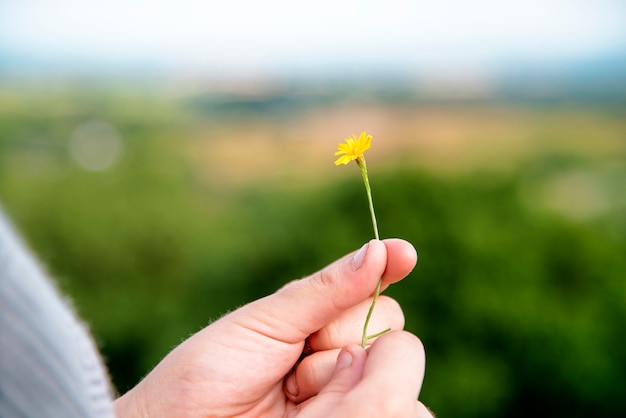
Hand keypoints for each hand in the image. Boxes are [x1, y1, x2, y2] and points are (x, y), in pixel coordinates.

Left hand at [114, 239, 431, 416]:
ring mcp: (348, 399)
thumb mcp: (265, 323)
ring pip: (398, 379)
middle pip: (394, 336)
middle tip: (294, 367)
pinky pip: (397, 411)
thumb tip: (382, 250)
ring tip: (296, 399)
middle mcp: (341, 362)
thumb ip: (326, 289)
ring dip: (348, 383)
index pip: (374, 301)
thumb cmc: (210, 373)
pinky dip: (359, 406)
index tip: (404, 255)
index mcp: (319, 327)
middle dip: (346, 343)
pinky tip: (314, 414)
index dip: (378, 282)